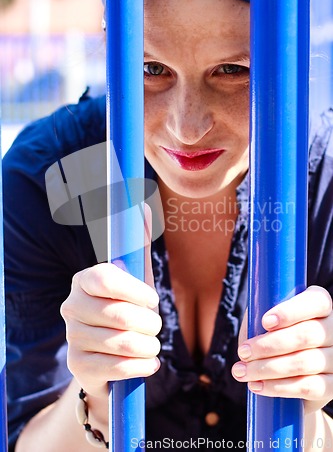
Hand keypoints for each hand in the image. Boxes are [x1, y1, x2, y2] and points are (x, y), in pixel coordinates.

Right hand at [60, 207, 160, 399]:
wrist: (108, 358)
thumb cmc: (126, 310)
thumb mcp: (136, 280)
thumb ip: (140, 245)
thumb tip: (145, 207)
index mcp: (84, 280)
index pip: (105, 278)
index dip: (135, 290)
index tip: (153, 299)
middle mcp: (71, 306)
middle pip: (119, 314)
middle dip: (150, 324)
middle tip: (156, 327)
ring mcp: (72, 337)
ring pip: (122, 342)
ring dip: (149, 346)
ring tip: (152, 345)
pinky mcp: (78, 366)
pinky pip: (118, 367)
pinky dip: (142, 366)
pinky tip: (147, 363)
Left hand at [232, 285, 332, 413]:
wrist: (283, 374)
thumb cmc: (270, 335)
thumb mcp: (265, 318)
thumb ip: (262, 312)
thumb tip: (255, 326)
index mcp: (320, 304)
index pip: (316, 302)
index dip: (290, 312)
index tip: (265, 322)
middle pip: (306, 335)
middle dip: (269, 345)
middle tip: (243, 352)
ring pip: (304, 363)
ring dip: (267, 368)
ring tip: (242, 371)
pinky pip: (309, 387)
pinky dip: (279, 387)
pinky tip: (258, 386)